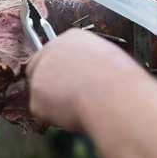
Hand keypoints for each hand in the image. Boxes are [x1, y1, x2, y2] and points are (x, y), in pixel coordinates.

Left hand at [26, 29, 144, 130]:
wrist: (114, 99)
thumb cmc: (120, 82)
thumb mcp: (108, 58)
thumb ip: (87, 61)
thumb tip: (85, 74)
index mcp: (71, 38)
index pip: (54, 52)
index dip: (60, 69)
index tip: (67, 79)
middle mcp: (50, 52)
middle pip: (38, 69)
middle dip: (49, 85)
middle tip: (68, 98)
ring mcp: (39, 76)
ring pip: (42, 94)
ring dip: (56, 103)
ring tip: (82, 106)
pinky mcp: (36, 100)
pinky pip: (44, 113)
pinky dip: (57, 119)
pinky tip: (75, 114)